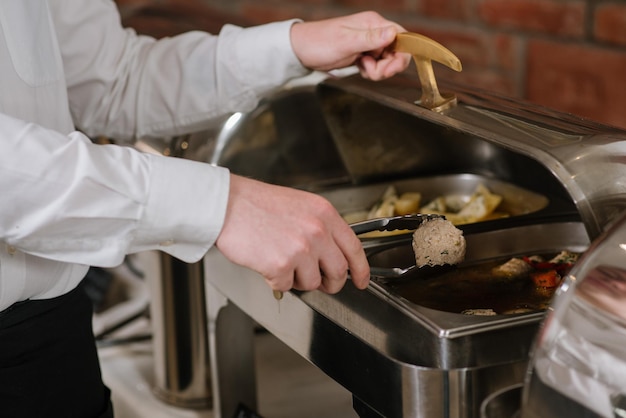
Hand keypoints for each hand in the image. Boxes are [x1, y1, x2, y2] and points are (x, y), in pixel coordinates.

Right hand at [215, 174, 369, 293]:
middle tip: (321, 282)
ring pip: (313, 283)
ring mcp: (301, 249)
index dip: (361, 269)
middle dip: (331, 283)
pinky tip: (267, 263)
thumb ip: (320, 227)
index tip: (361, 280)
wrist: (227, 205)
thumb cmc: (257, 205)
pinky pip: (287, 286)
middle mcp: (317, 230)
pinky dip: (276, 281)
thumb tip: (330, 254)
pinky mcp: (281, 265)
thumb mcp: (300, 206)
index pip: (354, 248)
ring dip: (298, 280)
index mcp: (324, 214)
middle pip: (339, 272)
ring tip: (282, 263)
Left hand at [290, 11, 410, 79]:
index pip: (402, 36)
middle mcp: (374, 31)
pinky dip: (372, 71)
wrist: (301, 50)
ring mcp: (368, 43)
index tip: (390, 68)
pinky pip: (376, 64)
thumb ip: (371, 39)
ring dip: (379, 70)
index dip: (401, 54)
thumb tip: (394, 33)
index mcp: (373, 23)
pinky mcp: (362, 54)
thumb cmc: (320, 42)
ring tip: (363, 68)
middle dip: (388, 66)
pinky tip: (360, 69)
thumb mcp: (346, 42)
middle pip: (397, 51)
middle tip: (374, 72)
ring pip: (387, 60)